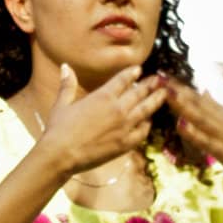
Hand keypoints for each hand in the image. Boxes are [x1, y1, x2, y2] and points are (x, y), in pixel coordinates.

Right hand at [39, 64, 168, 178]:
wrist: (61, 155)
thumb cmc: (58, 130)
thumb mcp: (62, 104)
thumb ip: (68, 85)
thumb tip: (66, 66)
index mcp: (103, 96)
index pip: (123, 80)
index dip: (132, 73)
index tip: (139, 70)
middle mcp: (117, 109)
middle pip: (139, 93)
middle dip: (150, 85)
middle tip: (158, 80)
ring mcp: (124, 127)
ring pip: (145, 110)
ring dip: (155, 101)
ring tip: (163, 94)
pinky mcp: (124, 144)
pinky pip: (142, 132)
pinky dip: (147, 126)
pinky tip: (149, 122)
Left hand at [163, 80, 222, 189]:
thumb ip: (219, 111)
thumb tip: (204, 93)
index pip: (200, 99)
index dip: (181, 88)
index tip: (163, 76)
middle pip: (198, 103)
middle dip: (177, 90)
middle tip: (157, 76)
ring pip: (201, 118)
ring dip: (182, 105)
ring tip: (165, 92)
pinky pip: (208, 142)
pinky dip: (194, 133)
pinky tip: (181, 124)